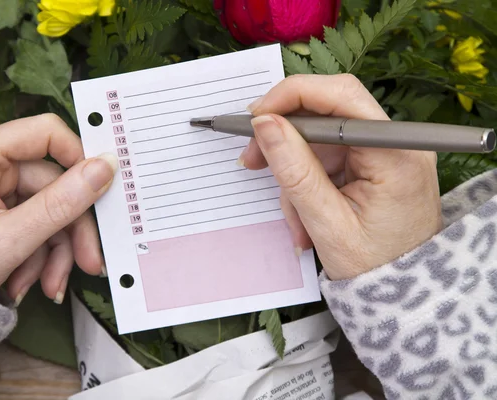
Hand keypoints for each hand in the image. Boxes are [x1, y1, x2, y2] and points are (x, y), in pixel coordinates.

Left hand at [0, 114, 116, 303]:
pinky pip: (32, 222)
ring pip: (47, 209)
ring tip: (50, 286)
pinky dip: (38, 253)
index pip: (44, 134)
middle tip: (89, 262)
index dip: (78, 159)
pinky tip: (29, 281)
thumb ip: (63, 202)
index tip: (101, 192)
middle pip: (51, 185)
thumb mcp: (11, 240)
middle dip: (69, 231)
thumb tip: (107, 166)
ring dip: (55, 250)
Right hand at [240, 74, 442, 279]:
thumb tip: (265, 125)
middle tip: (253, 159)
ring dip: (294, 173)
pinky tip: (305, 216)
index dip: (291, 97)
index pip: (341, 95)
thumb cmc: (375, 267)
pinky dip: (307, 183)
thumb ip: (295, 171)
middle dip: (285, 136)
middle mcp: (394, 143)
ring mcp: (383, 152)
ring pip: (320, 140)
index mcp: (394, 153)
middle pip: (327, 112)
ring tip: (295, 219)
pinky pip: (327, 159)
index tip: (255, 118)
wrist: (404, 294)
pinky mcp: (372, 164)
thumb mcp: (327, 224)